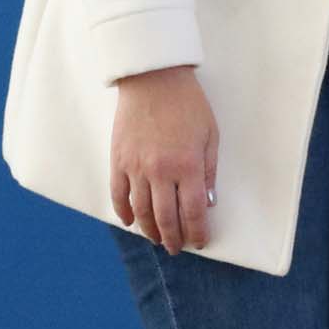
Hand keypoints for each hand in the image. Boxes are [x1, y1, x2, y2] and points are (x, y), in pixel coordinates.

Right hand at [110, 65, 219, 255]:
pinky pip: (118, 195)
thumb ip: (209, 171)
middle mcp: (160, 172)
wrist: (154, 80)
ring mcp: (136, 168)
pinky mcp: (118, 161)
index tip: (200, 241)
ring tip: (157, 238)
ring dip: (149, 229)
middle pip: (165, 217)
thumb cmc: (188, 104)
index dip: (197, 231)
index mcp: (188, 166)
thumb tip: (207, 202)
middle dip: (172, 237)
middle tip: (176, 248)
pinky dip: (124, 212)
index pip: (192, 211)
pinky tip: (130, 221)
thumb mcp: (210, 135)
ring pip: (141, 211)